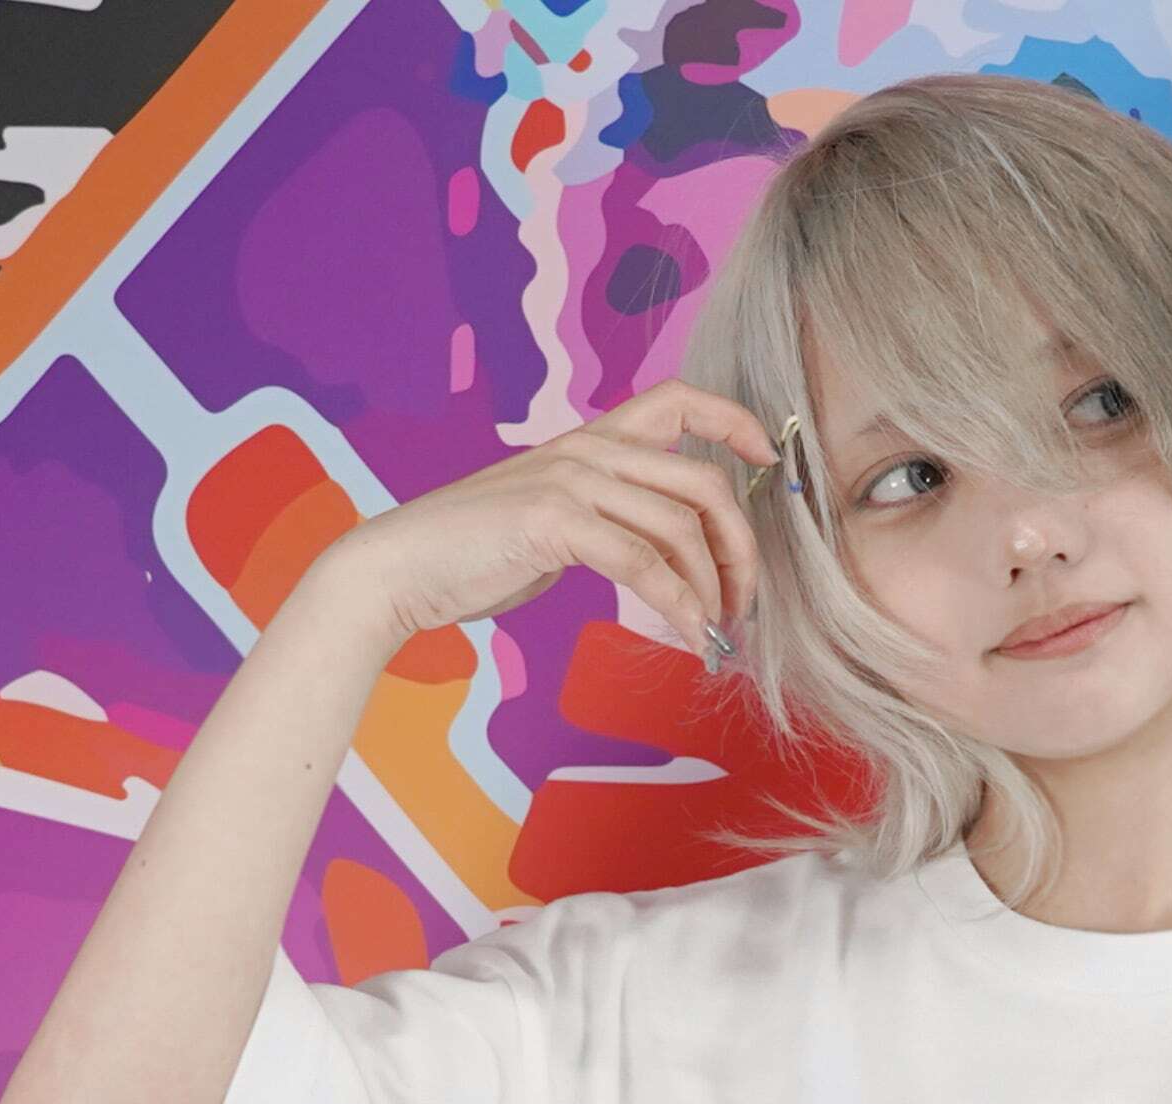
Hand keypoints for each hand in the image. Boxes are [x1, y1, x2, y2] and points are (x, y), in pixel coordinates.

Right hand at [318, 380, 780, 657]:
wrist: (402, 567)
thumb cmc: (474, 552)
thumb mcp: (552, 520)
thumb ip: (607, 520)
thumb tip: (661, 553)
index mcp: (589, 439)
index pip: (677, 400)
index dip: (733, 420)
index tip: (769, 458)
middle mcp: (587, 449)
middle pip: (702, 480)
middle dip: (740, 545)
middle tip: (745, 599)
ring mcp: (571, 481)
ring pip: (680, 526)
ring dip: (713, 587)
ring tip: (717, 628)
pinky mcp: (554, 522)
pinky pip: (644, 563)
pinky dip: (678, 604)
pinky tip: (688, 634)